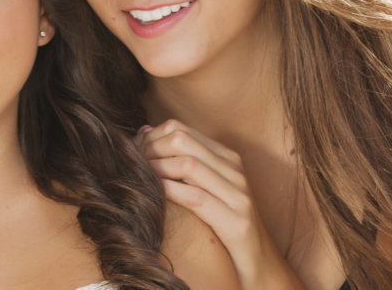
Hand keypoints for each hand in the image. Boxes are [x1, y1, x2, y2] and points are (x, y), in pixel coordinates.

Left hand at [142, 120, 304, 289]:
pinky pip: (196, 197)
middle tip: (131, 165)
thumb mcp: (204, 189)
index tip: (132, 153)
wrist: (260, 262)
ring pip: (188, 165)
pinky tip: (154, 196)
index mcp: (227, 158)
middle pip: (182, 141)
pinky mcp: (236, 221)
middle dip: (149, 150)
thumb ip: (180, 163)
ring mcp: (238, 194)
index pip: (181, 130)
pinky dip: (169, 192)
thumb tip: (144, 131)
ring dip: (155, 170)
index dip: (150, 138)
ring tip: (139, 179)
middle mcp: (235, 170)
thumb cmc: (224, 225)